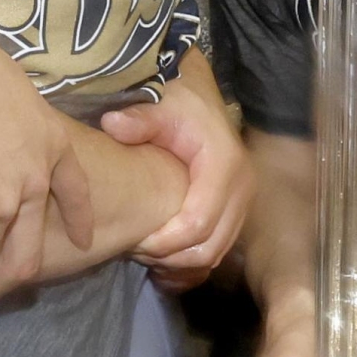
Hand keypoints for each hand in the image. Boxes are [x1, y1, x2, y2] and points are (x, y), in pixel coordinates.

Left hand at [107, 66, 252, 291]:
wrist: (199, 95)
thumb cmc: (178, 102)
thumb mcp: (160, 106)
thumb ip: (138, 119)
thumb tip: (112, 124)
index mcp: (224, 165)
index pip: (197, 223)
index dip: (166, 242)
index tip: (133, 241)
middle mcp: (242, 187)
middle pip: (209, 246)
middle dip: (171, 257)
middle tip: (135, 250)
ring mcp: (244, 201)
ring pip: (215, 252)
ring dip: (181, 260)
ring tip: (145, 251)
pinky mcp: (239, 209)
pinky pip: (218, 246)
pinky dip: (191, 255)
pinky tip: (162, 249)